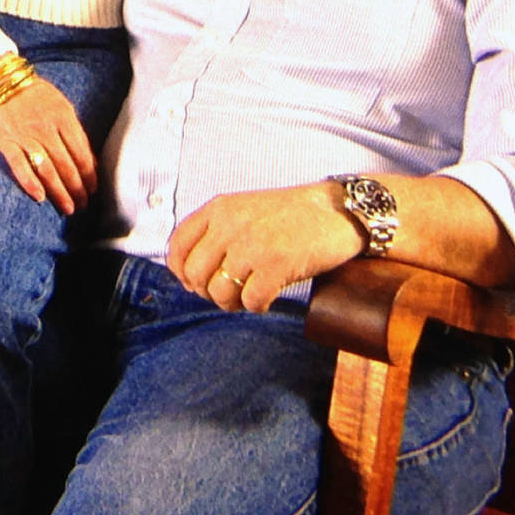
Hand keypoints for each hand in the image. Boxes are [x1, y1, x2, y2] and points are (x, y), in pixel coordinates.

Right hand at [0, 79, 96, 214]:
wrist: (0, 80)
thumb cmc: (34, 94)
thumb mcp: (61, 104)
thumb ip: (74, 130)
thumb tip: (90, 159)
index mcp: (63, 117)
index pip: (82, 153)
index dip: (90, 175)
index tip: (93, 189)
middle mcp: (46, 128)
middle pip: (67, 165)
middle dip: (78, 189)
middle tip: (84, 205)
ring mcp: (25, 136)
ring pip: (47, 170)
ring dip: (60, 192)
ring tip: (68, 208)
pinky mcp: (5, 141)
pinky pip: (19, 166)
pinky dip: (30, 182)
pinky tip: (40, 197)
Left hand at [165, 183, 365, 311]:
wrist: (337, 211)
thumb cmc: (291, 217)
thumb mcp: (244, 211)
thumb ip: (216, 233)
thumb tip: (191, 278)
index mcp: (219, 208)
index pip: (177, 246)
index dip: (181, 272)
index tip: (196, 283)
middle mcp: (230, 224)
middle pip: (195, 275)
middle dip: (209, 292)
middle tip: (230, 293)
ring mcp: (253, 244)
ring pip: (220, 292)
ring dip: (233, 302)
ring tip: (249, 296)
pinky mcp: (277, 264)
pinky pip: (250, 301)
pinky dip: (257, 306)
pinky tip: (268, 297)